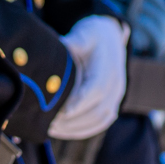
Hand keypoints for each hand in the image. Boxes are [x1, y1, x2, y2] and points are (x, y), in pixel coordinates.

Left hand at [50, 15, 128, 140]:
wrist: (111, 40)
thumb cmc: (94, 37)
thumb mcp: (86, 33)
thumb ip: (76, 41)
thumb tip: (61, 45)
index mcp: (109, 68)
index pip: (97, 89)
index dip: (80, 102)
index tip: (62, 111)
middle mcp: (116, 86)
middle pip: (97, 110)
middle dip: (72, 120)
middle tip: (48, 122)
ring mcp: (116, 97)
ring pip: (98, 120)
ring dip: (75, 128)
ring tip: (51, 128)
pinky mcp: (112, 105)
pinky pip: (100, 123)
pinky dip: (82, 130)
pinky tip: (63, 130)